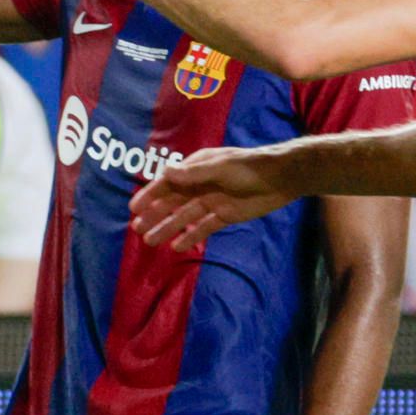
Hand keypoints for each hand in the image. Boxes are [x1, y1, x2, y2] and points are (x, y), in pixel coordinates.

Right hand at [130, 146, 294, 247]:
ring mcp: (211, 201)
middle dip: (155, 215)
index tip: (134, 208)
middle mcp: (200, 185)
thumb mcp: (220, 168)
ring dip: (168, 228)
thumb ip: (193, 173)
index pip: (168, 182)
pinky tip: (177, 247)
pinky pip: (203, 228)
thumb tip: (165, 172)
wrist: (281, 178)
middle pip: (173, 202)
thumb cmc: (249, 167)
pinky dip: (190, 236)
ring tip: (150, 241)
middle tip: (137, 229)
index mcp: (196, 168)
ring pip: (184, 217)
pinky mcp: (224, 216)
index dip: (150, 195)